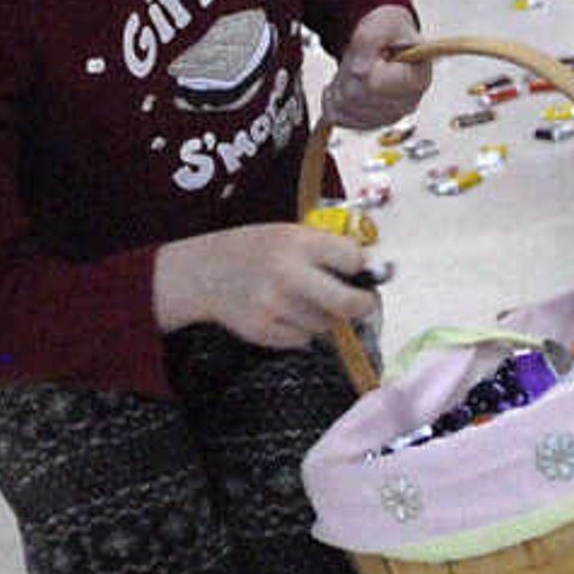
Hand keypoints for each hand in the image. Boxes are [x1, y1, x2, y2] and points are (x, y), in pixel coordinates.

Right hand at [154, 220, 373, 350]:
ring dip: (324, 317)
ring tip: (301, 300)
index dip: (359, 267)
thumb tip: (370, 273)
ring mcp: (274, 305)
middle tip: (363, 303)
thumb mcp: (288, 233)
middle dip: (363, 305)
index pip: (353, 259)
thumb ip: (325, 249)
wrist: (204, 271)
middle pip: (349, 303)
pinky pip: (303, 340)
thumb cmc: (254, 250)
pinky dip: (300, 331)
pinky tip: (282, 314)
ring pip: (326, 325)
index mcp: (297, 242)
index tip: (356, 271)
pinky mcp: (263, 331)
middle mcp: (287, 273)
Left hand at [325, 8, 428, 129]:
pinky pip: (339, 116)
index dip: (364, 69)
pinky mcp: (371, 123)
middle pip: (357, 97)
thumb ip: (369, 41)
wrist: (387, 40)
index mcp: (418, 78)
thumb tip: (359, 70)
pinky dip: (335, 99)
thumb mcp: (381, 23)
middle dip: (348, 74)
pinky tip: (347, 83)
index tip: (368, 55)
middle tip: (357, 57)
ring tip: (353, 68)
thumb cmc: (390, 31)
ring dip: (339, 85)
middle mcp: (407, 103)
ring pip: (345, 108)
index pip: (376, 84)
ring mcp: (389, 116)